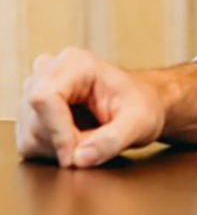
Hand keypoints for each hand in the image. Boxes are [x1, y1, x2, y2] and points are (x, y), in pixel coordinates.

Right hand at [16, 48, 167, 167]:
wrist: (139, 106)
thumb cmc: (141, 107)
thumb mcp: (139, 123)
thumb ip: (113, 140)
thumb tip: (79, 159)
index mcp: (75, 63)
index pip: (45, 99)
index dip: (57, 132)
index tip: (74, 156)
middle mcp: (49, 71)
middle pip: (36, 120)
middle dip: (63, 143)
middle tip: (94, 146)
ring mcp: (34, 91)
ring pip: (30, 135)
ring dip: (58, 149)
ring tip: (91, 139)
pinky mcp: (28, 113)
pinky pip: (28, 143)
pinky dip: (52, 152)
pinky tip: (77, 140)